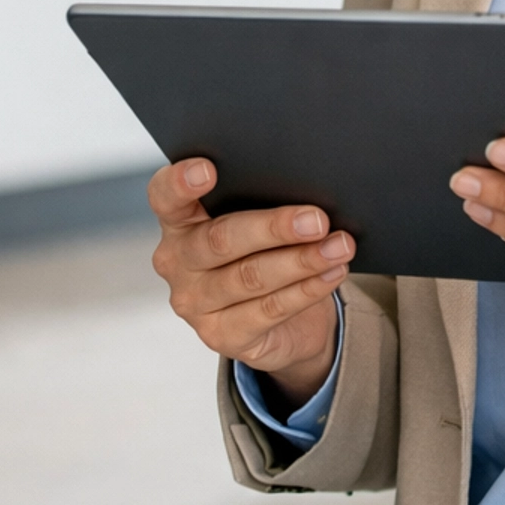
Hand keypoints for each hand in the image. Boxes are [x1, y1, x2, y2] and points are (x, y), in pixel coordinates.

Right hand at [150, 160, 352, 408]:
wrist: (278, 320)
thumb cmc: (264, 252)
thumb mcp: (256, 223)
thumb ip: (262, 204)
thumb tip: (308, 195)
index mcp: (178, 222)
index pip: (165, 197)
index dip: (181, 182)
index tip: (208, 169)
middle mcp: (177, 262)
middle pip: (221, 239)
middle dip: (274, 228)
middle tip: (317, 220)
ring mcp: (194, 303)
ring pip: (251, 277)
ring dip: (302, 261)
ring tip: (339, 246)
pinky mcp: (220, 336)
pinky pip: (269, 310)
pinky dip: (307, 289)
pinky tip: (332, 273)